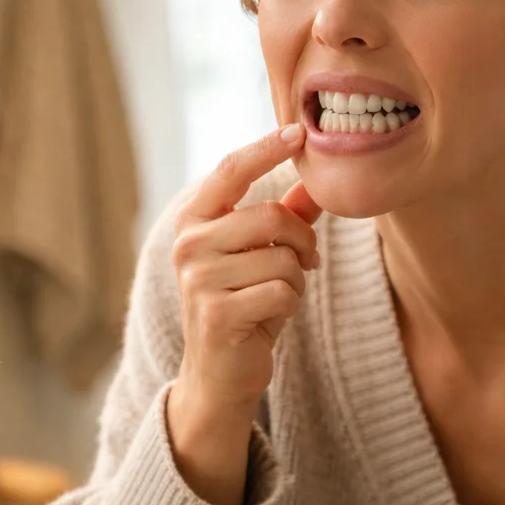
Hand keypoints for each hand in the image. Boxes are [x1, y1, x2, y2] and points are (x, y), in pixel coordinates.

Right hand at [167, 124, 320, 504]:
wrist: (220, 373)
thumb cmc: (242, 304)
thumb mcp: (261, 254)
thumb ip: (285, 215)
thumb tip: (316, 177)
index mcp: (194, 220)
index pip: (230, 170)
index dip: (265, 148)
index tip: (297, 131)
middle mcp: (188, 244)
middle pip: (270, 217)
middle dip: (301, 242)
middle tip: (305, 263)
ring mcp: (198, 279)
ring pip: (282, 258)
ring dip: (295, 280)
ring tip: (275, 296)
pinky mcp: (217, 313)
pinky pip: (282, 292)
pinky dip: (289, 305)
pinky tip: (268, 318)